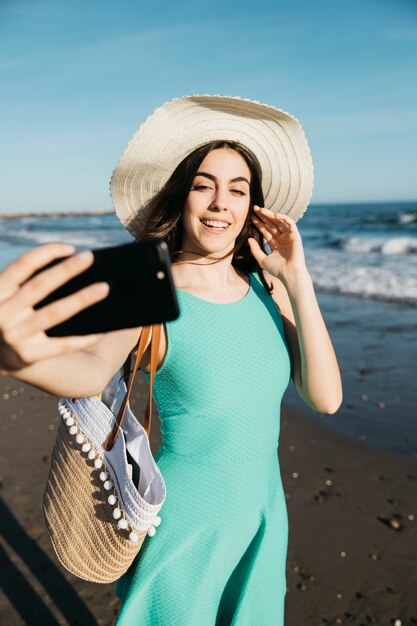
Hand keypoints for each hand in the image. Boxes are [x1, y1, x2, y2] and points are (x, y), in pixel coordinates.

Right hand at [0, 243, 108, 372]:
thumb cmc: (12, 315)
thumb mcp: (9, 297)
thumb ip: (29, 283)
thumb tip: (75, 267)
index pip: (24, 265)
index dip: (47, 253)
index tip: (71, 248)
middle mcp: (3, 313)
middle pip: (40, 286)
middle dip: (66, 270)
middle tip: (89, 257)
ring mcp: (15, 335)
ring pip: (54, 313)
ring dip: (81, 299)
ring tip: (104, 288)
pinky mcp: (28, 355)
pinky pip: (63, 344)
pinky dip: (85, 336)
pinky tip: (103, 328)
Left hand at [247, 205, 306, 280]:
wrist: (289, 274)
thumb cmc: (277, 269)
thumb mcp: (262, 259)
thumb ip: (255, 249)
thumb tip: (249, 239)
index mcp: (275, 244)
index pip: (265, 230)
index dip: (258, 223)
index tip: (250, 217)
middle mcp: (282, 239)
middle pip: (271, 224)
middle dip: (263, 216)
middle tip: (254, 208)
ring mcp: (289, 237)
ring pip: (279, 222)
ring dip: (271, 215)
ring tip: (261, 210)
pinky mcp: (295, 236)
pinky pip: (291, 223)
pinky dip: (284, 218)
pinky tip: (275, 215)